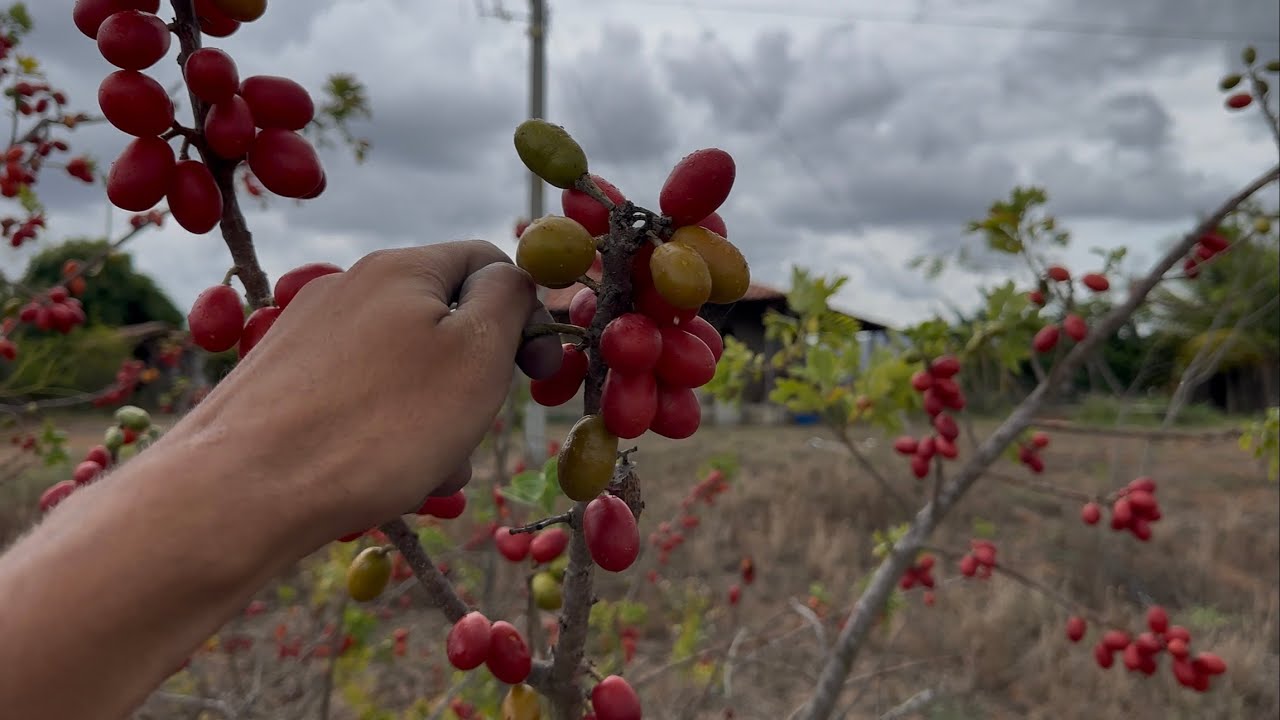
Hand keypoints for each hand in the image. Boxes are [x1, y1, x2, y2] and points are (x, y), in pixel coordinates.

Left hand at [183, 239, 563, 542]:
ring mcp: (309, 335)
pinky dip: (381, 435)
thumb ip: (510, 299)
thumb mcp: (476, 355)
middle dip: (472, 384)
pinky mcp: (280, 383)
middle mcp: (350, 286)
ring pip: (403, 372)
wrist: (239, 492)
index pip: (488, 263)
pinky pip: (358, 400)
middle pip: (445, 324)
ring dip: (431, 421)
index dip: (528, 315)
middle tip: (470, 438)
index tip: (538, 376)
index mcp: (402, 267)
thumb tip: (515, 278)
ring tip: (420, 475)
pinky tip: (375, 480)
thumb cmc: (380, 424)